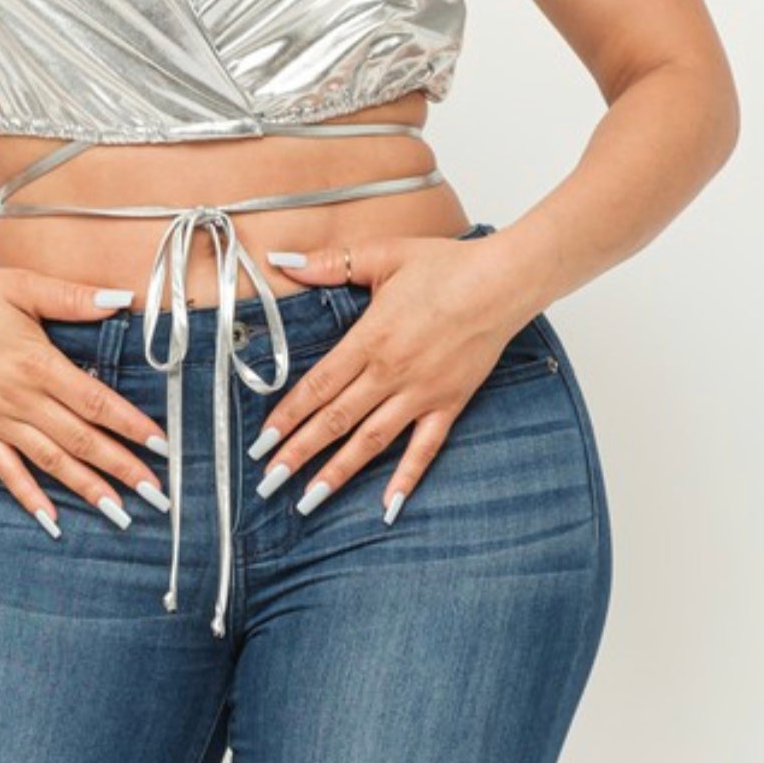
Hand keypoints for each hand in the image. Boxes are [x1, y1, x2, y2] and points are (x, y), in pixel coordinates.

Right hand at [0, 265, 171, 535]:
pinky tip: (52, 519)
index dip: (131, 426)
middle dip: (122, 468)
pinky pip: (7, 471)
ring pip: (50, 462)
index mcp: (36, 364)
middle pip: (80, 440)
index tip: (162, 446)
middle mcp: (19, 399)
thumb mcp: (23, 285)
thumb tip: (121, 300)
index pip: (95, 402)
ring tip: (119, 513)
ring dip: (87, 488)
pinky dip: (29, 497)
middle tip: (156, 494)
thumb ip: (73, 297)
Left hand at [253, 235, 529, 521]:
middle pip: (336, 421)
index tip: (261, 443)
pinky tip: (388, 506)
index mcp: (369, 339)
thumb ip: (329, 264)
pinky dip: (406, 478)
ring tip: (309, 501)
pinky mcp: (449, 404)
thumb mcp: (381, 255)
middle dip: (299, 454)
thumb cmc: (444, 265)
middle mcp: (391, 373)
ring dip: (338, 473)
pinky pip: (425, 448)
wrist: (502, 283)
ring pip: (371, 441)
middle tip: (269, 484)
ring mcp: (421, 393)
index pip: (318, 387)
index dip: (287, 417)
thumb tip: (283, 261)